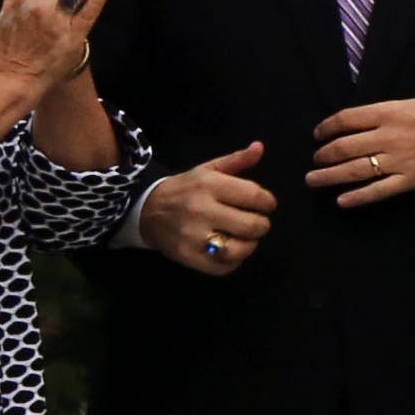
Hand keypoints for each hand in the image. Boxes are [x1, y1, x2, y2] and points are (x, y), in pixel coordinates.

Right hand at [145, 142, 274, 275]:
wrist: (147, 210)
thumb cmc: (184, 189)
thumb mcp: (207, 170)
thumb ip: (236, 160)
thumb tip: (259, 147)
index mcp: (208, 185)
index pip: (253, 195)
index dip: (267, 202)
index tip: (266, 204)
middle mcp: (201, 210)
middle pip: (251, 225)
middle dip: (261, 225)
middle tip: (256, 223)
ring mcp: (193, 237)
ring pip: (239, 250)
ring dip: (249, 245)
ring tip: (244, 238)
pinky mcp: (188, 257)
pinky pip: (223, 267)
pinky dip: (233, 262)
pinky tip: (230, 251)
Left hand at [314, 97, 414, 206]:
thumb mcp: (409, 104)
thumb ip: (381, 114)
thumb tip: (353, 124)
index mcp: (387, 113)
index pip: (346, 119)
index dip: (326, 128)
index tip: (318, 135)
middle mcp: (388, 137)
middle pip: (344, 147)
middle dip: (323, 155)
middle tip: (314, 161)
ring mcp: (397, 161)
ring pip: (355, 170)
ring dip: (330, 176)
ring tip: (313, 180)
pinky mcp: (408, 181)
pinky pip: (377, 191)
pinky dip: (357, 197)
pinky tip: (341, 201)